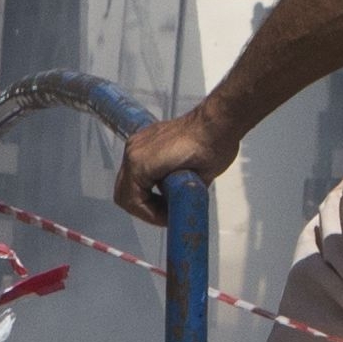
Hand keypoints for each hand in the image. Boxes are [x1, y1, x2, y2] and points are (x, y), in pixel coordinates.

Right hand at [117, 101, 238, 225]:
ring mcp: (137, 143)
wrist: (218, 122)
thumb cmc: (211, 150)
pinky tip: (166, 183)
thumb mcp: (195, 186)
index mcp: (140, 164)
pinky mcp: (145, 138)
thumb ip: (178, 200)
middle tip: (166, 213)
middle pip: (124, 192)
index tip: (169, 219)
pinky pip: (136, 166)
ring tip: (168, 200)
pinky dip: (146, 180)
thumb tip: (175, 211)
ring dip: (145, 194)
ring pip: (129, 180)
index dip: (150, 216)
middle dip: (144, 208)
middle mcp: (133, 152)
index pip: (133, 202)